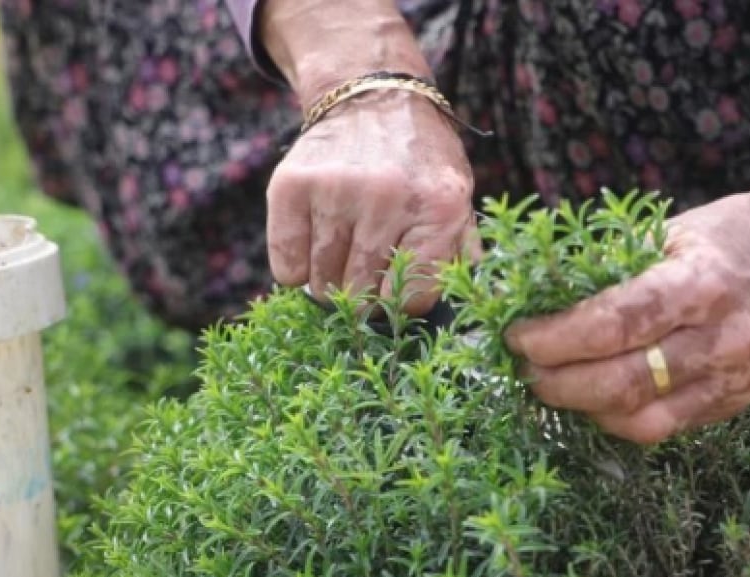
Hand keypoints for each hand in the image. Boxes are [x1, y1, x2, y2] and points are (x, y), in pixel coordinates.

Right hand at [265, 90, 477, 314]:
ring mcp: (336, 190)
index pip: (412, 298)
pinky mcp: (292, 186)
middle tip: (367, 275)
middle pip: (362, 294)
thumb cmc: (420, 163)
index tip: (399, 289)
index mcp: (439, 206)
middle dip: (364, 297)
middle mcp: (388, 197)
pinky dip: (298, 271)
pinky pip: (287, 267)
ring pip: (323, 284)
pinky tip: (315, 250)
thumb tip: (458, 306)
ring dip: (331, 284)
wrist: (375, 98)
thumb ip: (461, 254)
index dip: (404, 303)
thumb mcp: (458, 199)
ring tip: (343, 257)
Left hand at [503, 192, 749, 443]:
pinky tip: (594, 397)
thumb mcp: (666, 232)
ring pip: (641, 419)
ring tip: (551, 386)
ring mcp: (734, 377)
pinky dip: (619, 418)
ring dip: (584, 408)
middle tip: (525, 369)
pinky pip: (664, 428)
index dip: (557, 338)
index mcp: (702, 283)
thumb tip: (532, 296)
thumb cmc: (722, 236)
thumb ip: (609, 269)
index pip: (615, 323)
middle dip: (559, 382)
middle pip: (623, 382)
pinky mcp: (736, 403)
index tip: (520, 337)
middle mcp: (724, 338)